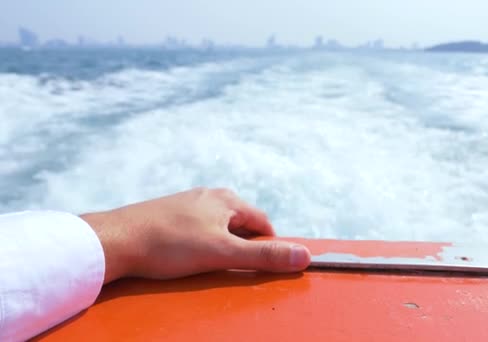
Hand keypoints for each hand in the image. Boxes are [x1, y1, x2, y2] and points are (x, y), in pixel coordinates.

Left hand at [80, 188, 310, 283]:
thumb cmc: (170, 245)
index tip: (264, 267)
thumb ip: (263, 257)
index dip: (268, 246)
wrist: (115, 239)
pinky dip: (200, 243)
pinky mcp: (168, 214)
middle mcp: (209, 196)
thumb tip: (304, 256)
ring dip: (221, 245)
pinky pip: (197, 228)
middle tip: (232, 268)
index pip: (262, 223)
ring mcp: (187, 203)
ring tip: (207, 264)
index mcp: (227, 200)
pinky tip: (185, 256)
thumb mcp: (222, 253)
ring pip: (218, 226)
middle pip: (240, 223)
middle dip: (243, 246)